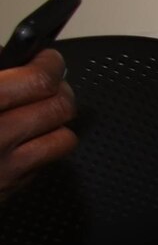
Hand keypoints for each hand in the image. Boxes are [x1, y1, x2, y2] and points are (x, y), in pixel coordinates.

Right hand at [0, 50, 76, 198]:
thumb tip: (19, 57)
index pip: (38, 80)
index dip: (49, 64)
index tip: (49, 59)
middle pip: (60, 107)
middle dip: (59, 91)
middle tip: (50, 84)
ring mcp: (6, 166)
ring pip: (64, 136)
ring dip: (56, 122)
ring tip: (40, 112)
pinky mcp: (12, 187)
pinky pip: (47, 162)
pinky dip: (43, 148)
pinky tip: (26, 139)